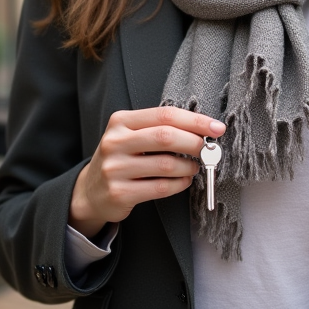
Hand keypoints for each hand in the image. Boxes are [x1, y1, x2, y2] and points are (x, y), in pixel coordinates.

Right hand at [69, 107, 225, 238]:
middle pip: (166, 137)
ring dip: (189, 167)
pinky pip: (161, 188)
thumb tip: (203, 130)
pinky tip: (184, 181)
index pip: (164, 115)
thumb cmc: (122, 158)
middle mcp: (115, 142)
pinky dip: (180, 184)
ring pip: (166, 165)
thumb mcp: (131, 135)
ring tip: (194, 168)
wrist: (91, 191)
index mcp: (120, 121)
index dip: (195, 121)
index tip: (217, 128)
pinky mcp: (120, 193)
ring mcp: (115, 169)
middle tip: (208, 150)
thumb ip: (160, 129)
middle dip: (194, 143)